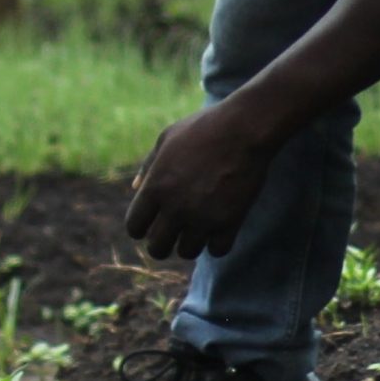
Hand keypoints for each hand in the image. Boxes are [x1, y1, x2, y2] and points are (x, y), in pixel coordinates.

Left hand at [124, 102, 274, 261]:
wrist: (244, 128)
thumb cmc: (204, 128)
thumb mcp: (168, 138)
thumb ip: (148, 165)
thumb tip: (135, 188)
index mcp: (155, 187)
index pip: (135, 228)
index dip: (142, 227)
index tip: (154, 222)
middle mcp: (175, 207)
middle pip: (157, 249)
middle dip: (164, 242)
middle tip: (175, 232)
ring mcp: (202, 217)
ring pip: (187, 252)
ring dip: (192, 243)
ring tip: (200, 228)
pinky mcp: (229, 221)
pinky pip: (217, 250)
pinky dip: (218, 243)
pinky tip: (220, 228)